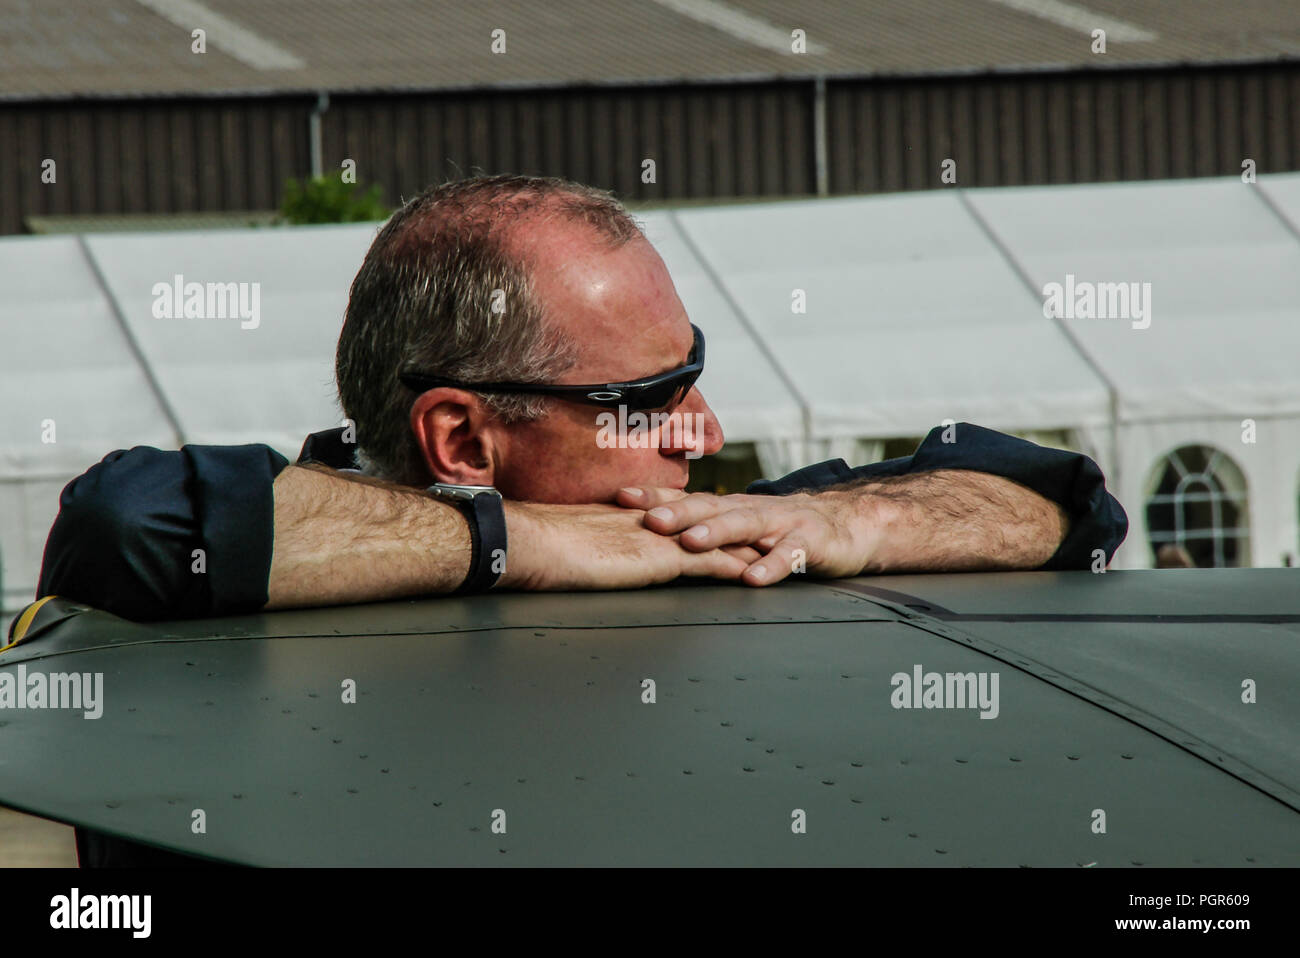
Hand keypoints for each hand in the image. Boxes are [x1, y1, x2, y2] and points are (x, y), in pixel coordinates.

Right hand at [499, 500, 762, 590]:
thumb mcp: (563, 544)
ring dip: (741, 547)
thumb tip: (570, 555)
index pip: (671, 516)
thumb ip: (578, 546)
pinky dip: (733, 568)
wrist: (530, 543)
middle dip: (730, 527)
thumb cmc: (534, 548)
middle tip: (759, 530)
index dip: (696, 519)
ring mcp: (656, 539)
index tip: (717, 523)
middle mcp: (646, 522)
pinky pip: (708, 564)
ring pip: (712, 541)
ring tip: (770, 552)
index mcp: (623, 516)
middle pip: (701, 522)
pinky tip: (752, 575)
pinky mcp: (660, 559)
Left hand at [616, 487, 871, 586]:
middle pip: (711, 507)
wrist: (852, 522)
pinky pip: (789, 556)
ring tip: (691, 542)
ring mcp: (782, 525)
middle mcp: (752, 510)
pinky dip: (771, 566)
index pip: (688, 498)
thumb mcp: (744, 526)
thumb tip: (656, 536)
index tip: (620, 497)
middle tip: (648, 520)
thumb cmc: (788, 526)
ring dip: (717, 533)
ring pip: (745, 526)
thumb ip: (710, 528)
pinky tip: (753, 579)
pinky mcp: (810, 544)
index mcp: (732, 507)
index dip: (655, 497)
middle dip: (678, 512)